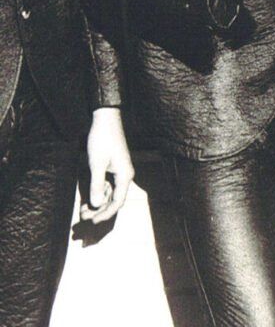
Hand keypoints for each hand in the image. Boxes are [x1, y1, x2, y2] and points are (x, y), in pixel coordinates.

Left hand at [81, 108, 133, 224]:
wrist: (105, 119)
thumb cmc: (102, 139)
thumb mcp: (97, 163)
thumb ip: (97, 185)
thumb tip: (96, 205)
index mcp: (125, 176)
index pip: (117, 202)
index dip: (105, 215)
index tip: (92, 222)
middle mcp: (125, 176)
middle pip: (114, 200)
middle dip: (99, 211)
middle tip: (83, 219)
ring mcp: (119, 172)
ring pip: (110, 194)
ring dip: (97, 204)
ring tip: (83, 212)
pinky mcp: (113, 168)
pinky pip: (107, 186)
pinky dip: (98, 194)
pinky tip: (87, 200)